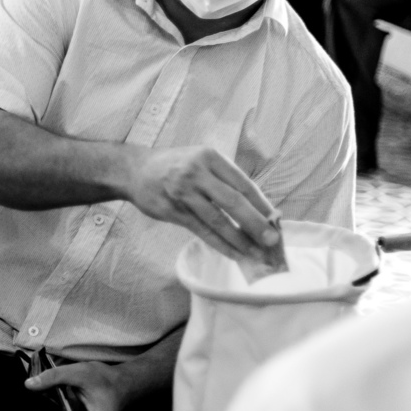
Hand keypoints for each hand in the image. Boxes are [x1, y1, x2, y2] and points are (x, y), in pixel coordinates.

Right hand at [125, 146, 279, 261]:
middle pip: (233, 202)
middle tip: (272, 240)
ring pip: (218, 220)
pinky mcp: (172, 211)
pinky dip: (220, 244)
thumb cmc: (174, 166)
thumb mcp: (200, 161)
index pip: (242, 184)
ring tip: (255, 253)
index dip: (261, 204)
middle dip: (255, 223)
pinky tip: (233, 253)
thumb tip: (256, 209)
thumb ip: (223, 180)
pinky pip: (201, 231)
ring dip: (239, 239)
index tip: (276, 221)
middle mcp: (196, 173)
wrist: (134, 170)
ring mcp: (183, 193)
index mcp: (210, 157)